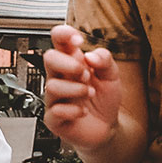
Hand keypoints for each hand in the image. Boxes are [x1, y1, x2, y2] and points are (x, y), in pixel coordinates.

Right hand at [42, 24, 123, 152]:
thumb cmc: (104, 100)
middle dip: (69, 64)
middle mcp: (60, 78)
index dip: (64, 34)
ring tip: (89, 93)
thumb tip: (90, 55)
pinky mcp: (54, 118)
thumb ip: (105, 60)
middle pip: (49, 58)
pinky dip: (73, 111)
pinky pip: (55, 111)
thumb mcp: (112, 76)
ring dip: (76, 89)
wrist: (107, 128)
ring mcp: (55, 98)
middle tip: (85, 74)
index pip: (58, 40)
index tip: (78, 40)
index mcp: (71, 62)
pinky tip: (83, 112)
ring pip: (52, 86)